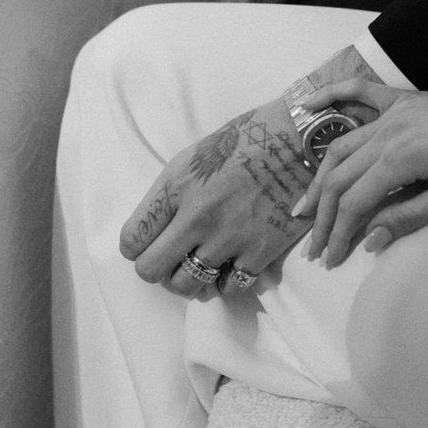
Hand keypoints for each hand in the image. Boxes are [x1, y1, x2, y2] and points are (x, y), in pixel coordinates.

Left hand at [119, 96, 313, 296]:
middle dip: (157, 269)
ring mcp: (228, 237)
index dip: (136, 247)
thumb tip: (156, 230)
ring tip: (201, 264)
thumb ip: (170, 196)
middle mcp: (196, 216)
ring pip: (188, 286)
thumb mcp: (192, 157)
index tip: (148, 244)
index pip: (131, 240)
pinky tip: (230, 266)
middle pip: (151, 271)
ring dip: (191, 280)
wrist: (296, 140)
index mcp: (175, 187)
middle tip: (172, 259)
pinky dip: (227, 282)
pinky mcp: (260, 251)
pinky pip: (230, 287)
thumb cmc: (243, 142)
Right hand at [295, 79, 427, 266]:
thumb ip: (410, 217)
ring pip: (339, 148)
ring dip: (318, 179)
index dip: (339, 233)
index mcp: (400, 160)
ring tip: (304, 208)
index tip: (331, 258)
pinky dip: (330, 96)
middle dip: (322, 217)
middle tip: (313, 246)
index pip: (355, 202)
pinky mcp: (399, 102)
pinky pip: (357, 93)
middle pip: (339, 179)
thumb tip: (370, 241)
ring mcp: (389, 114)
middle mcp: (385, 135)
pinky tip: (307, 105)